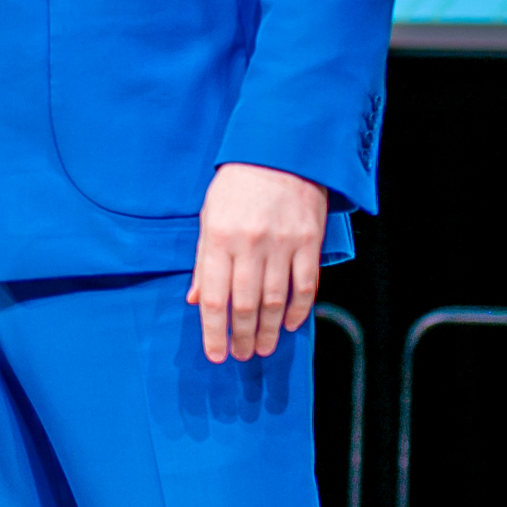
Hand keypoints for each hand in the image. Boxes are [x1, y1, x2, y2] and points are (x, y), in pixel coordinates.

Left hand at [188, 162, 327, 365]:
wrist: (281, 150)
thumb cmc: (238, 184)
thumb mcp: (209, 215)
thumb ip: (204, 261)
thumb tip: (197, 300)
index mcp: (219, 237)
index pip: (215, 297)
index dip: (214, 332)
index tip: (216, 354)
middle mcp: (250, 244)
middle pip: (244, 305)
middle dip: (241, 337)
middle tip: (241, 355)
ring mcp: (282, 244)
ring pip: (275, 301)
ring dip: (268, 331)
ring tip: (263, 348)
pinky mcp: (308, 241)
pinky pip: (305, 286)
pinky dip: (298, 310)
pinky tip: (290, 325)